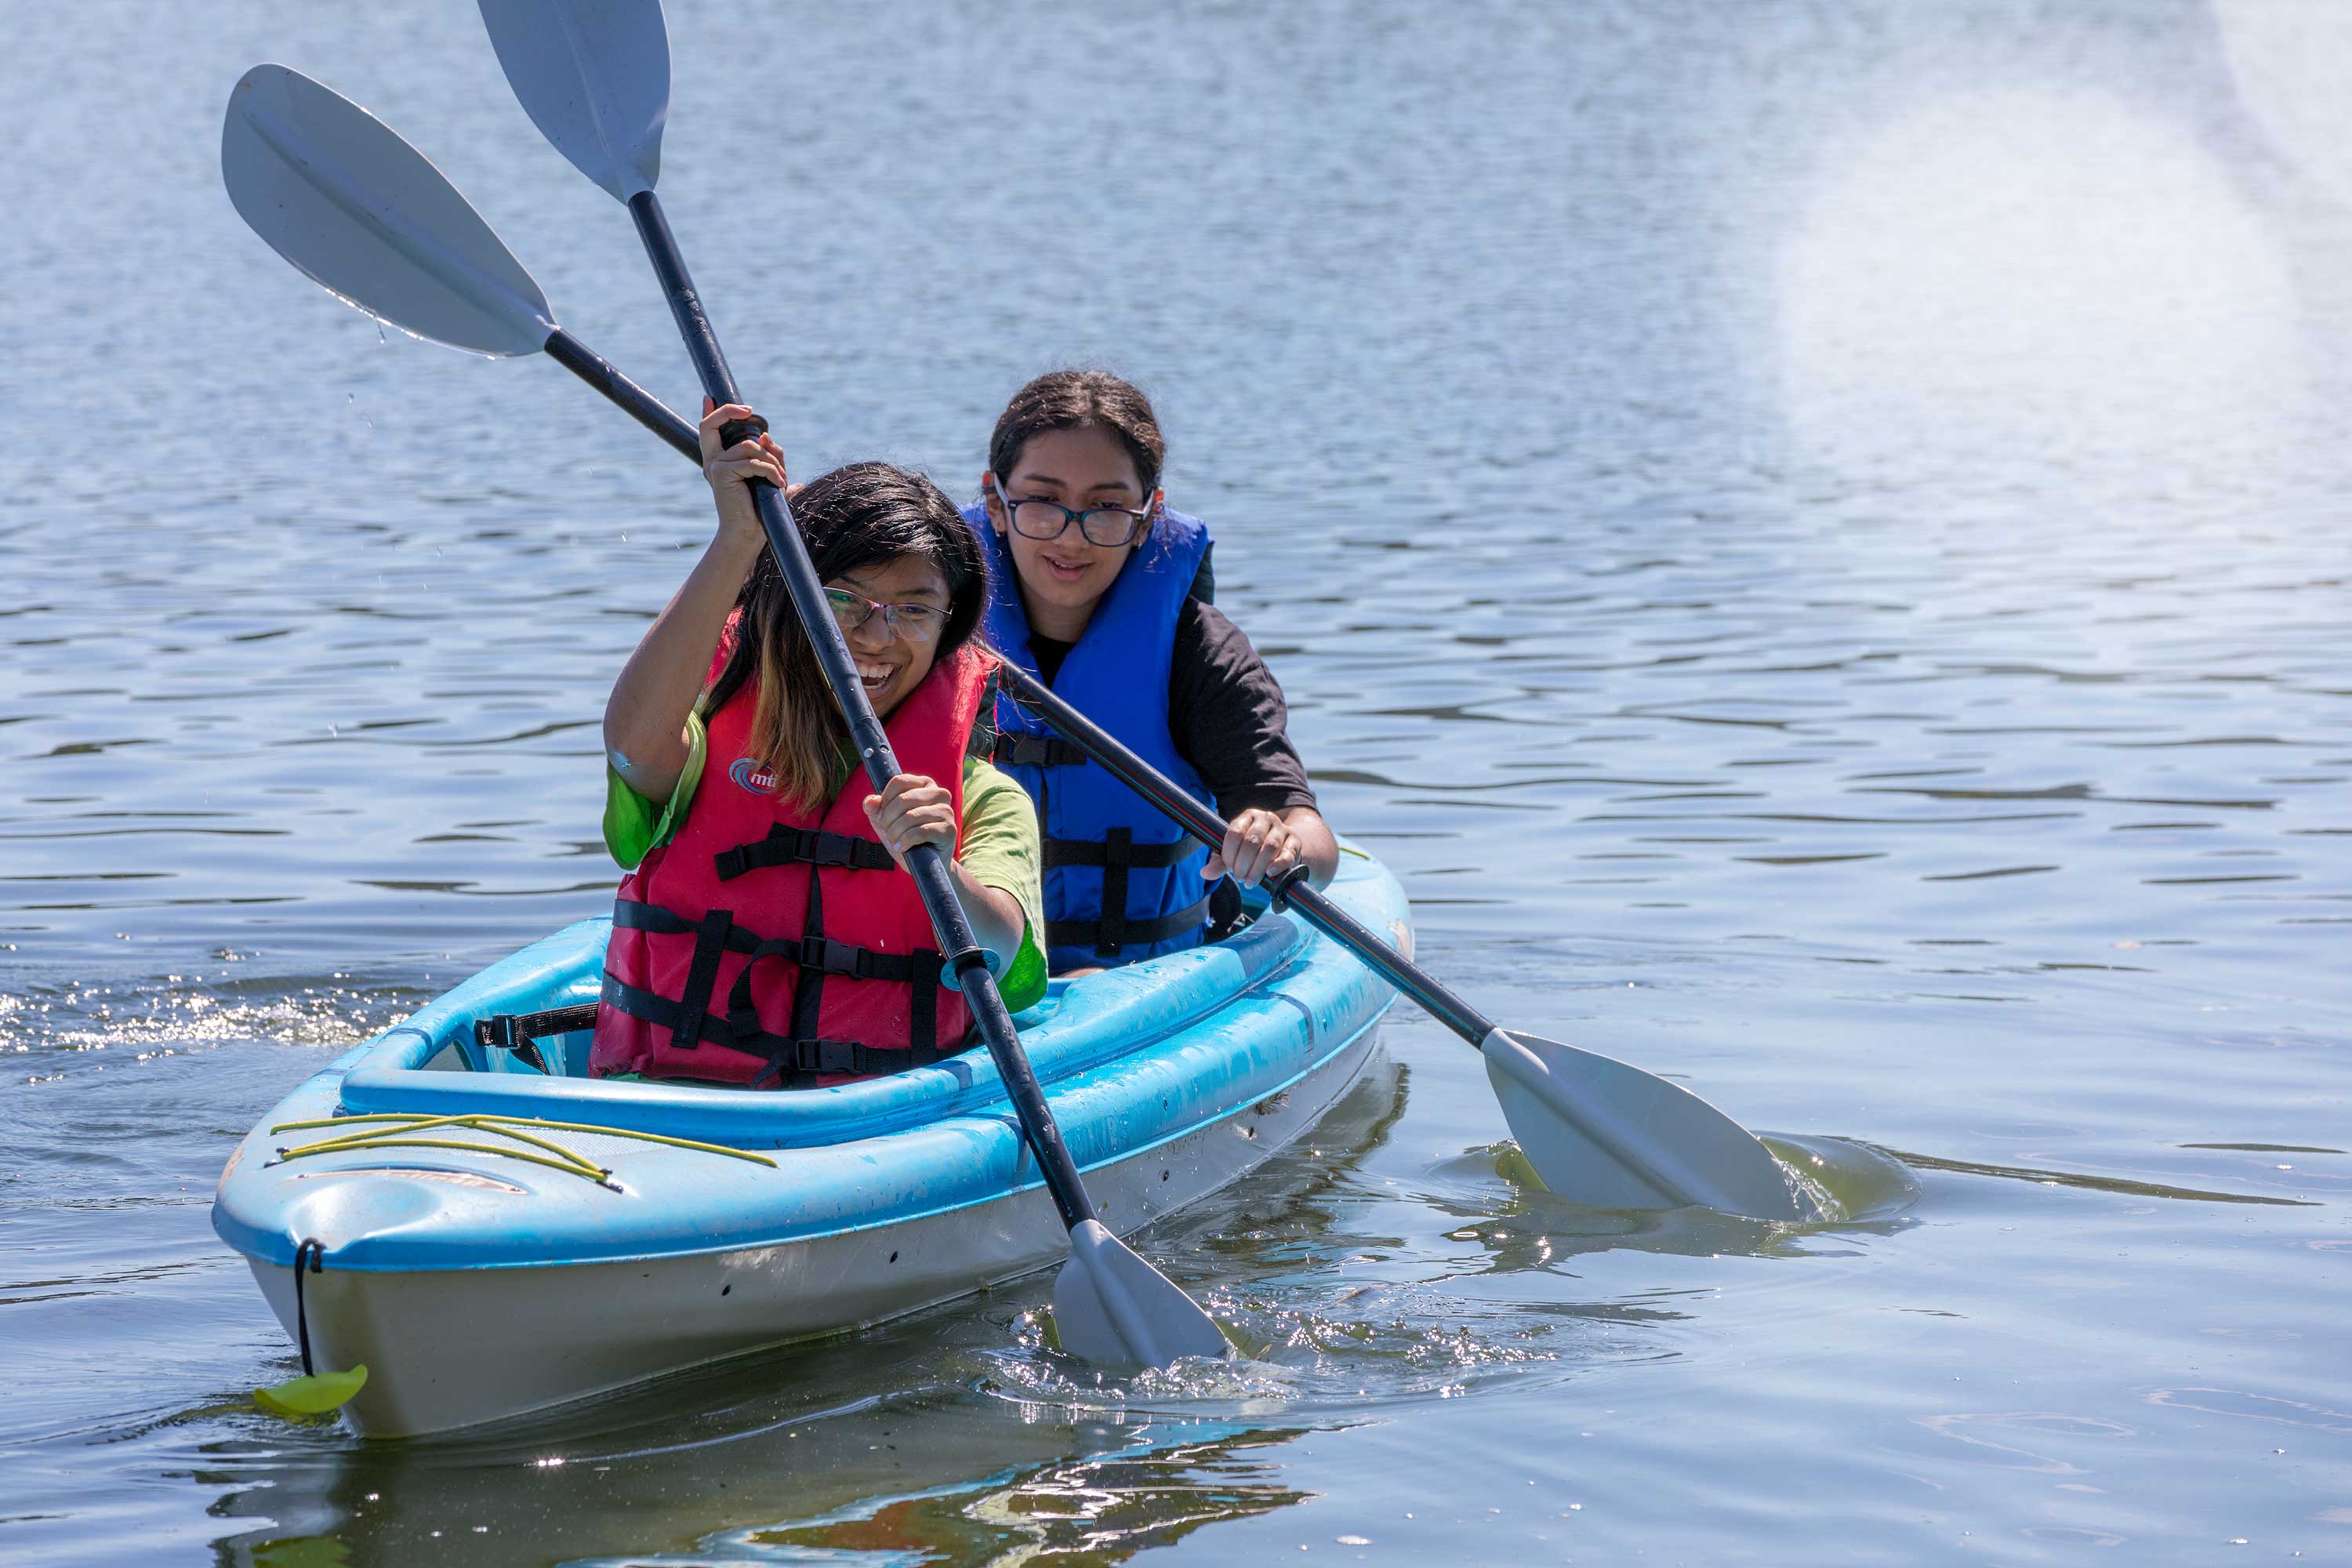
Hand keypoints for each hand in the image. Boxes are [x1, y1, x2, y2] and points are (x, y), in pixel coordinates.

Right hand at [699, 397, 789, 558]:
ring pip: (750, 447)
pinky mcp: (722, 473)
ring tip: (781, 480)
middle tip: (749, 411)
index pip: (709, 431)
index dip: (711, 412)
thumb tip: (767, 437)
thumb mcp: (770, 476)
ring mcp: (715, 466)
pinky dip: (771, 472)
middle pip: (711, 425)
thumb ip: (770, 455)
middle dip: (729, 412)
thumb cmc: (760, 509)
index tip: (709, 398)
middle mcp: (713, 461)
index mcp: (720, 461)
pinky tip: (780, 484)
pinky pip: (754, 462)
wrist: (748, 535)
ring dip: (772, 461)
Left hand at [863, 773, 955, 866]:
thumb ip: (874, 808)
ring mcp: (947, 811)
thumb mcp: (885, 820)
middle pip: (903, 799)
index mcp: (925, 784)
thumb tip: (871, 802)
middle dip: (888, 819)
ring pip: (911, 816)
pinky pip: (921, 831)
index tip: (882, 815)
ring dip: (896, 832)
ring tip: (894, 841)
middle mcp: (939, 793)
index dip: (885, 800)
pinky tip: (903, 847)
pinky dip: (906, 840)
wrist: (923, 863)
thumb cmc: (905, 836)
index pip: (899, 782)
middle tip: (887, 832)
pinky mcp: (949, 830)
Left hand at [1205, 807, 1301, 888]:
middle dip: (1243, 864)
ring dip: (1257, 868)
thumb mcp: (1235, 853)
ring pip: (1269, 847)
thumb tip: (1205, 873)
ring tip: (1251, 881)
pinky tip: (1269, 873)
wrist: (1283, 848)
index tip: (1229, 867)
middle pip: (1251, 841)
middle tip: (1240, 878)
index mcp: (1248, 817)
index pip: (1235, 832)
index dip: (1229, 853)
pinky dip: (1278, 865)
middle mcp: (1266, 818)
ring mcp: (1282, 829)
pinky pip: (1287, 853)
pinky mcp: (1295, 842)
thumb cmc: (1253, 851)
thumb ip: (1220, 862)